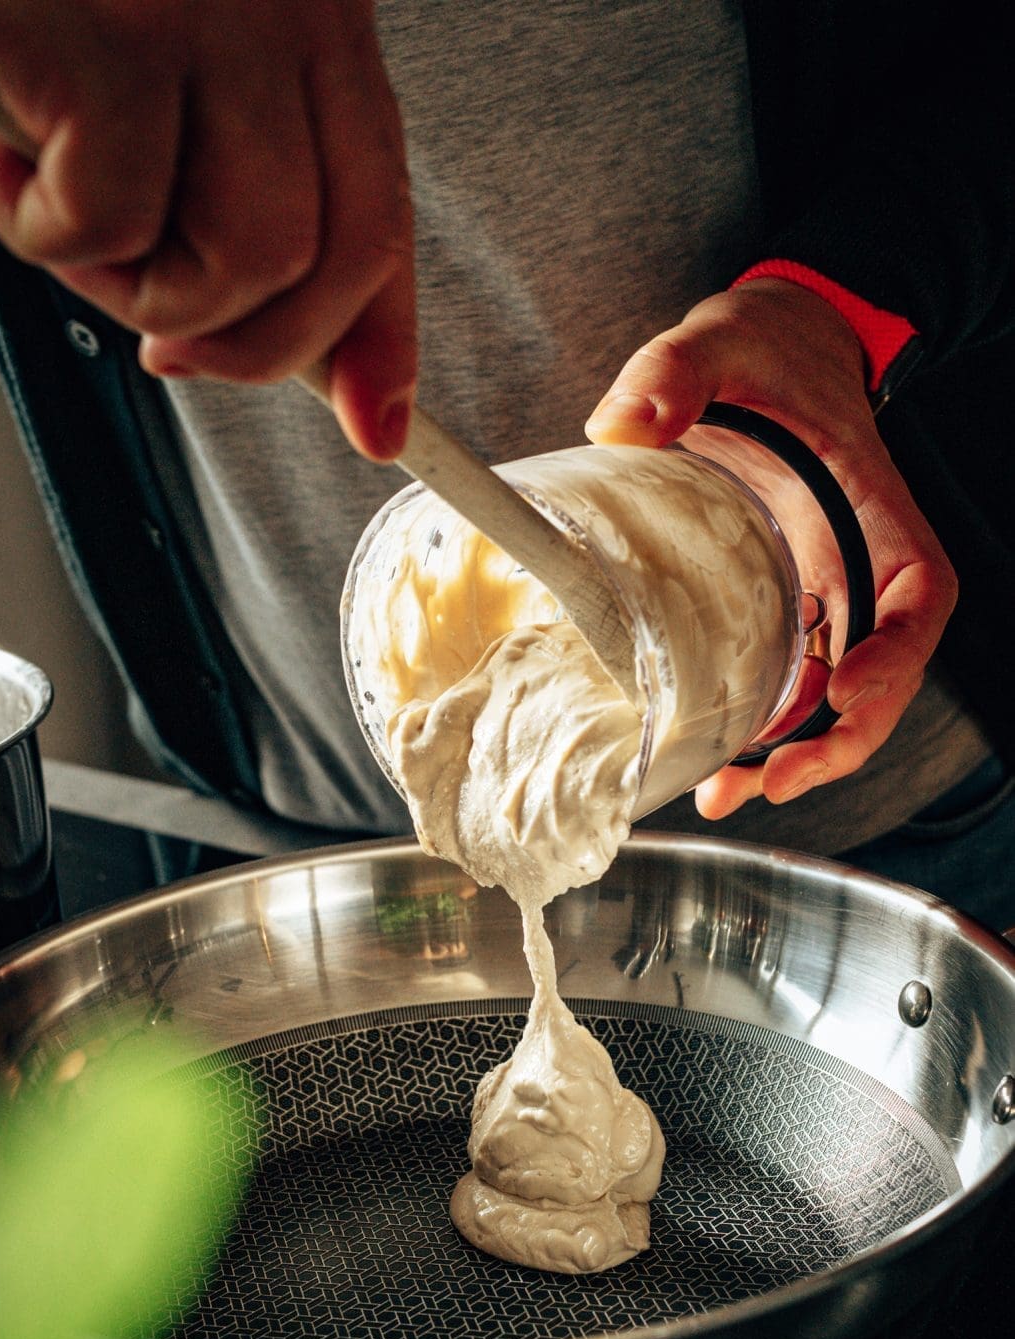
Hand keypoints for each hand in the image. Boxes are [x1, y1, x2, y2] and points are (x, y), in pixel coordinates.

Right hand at [0, 0, 415, 458]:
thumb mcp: (178, 53)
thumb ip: (241, 167)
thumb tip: (292, 343)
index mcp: (316, 9)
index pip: (386, 205)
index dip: (384, 335)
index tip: (378, 422)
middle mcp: (286, 7)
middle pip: (334, 257)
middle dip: (251, 347)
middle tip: (166, 348)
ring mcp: (206, 19)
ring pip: (240, 257)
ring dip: (139, 290)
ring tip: (60, 223)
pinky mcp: (111, 37)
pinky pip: (109, 220)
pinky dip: (40, 231)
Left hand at [584, 279, 957, 817]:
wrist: (765, 347)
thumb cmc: (767, 347)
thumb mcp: (721, 341)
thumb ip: (674, 372)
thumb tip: (621, 421)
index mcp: (873, 508)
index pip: (919, 595)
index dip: (898, 654)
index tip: (849, 692)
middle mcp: (863, 562)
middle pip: (885, 672)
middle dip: (843, 738)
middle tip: (774, 780)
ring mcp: (829, 589)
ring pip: (837, 693)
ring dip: (798, 752)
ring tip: (729, 795)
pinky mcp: (790, 603)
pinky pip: (793, 679)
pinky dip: (765, 728)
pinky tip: (716, 768)